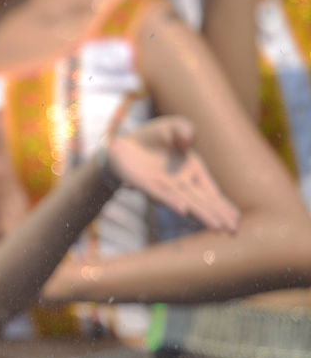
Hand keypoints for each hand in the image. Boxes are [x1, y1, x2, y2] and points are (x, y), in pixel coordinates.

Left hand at [106, 116, 238, 232]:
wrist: (122, 143)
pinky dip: (171, 201)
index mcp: (193, 171)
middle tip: (233, 230)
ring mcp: (163, 185)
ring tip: (217, 227)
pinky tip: (183, 209)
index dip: (223, 205)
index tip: (236, 219)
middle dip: (218, 215)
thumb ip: (183, 129)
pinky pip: (160, 194)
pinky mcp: (144, 183)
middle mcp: (180, 183)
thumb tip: (188, 137)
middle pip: (203, 201)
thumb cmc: (152, 138)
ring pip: (186, 201)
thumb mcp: (171, 127)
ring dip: (201, 214)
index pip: (211, 192)